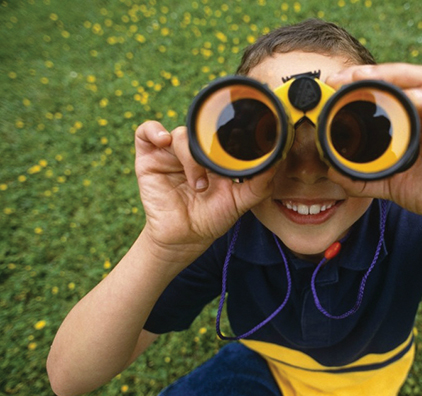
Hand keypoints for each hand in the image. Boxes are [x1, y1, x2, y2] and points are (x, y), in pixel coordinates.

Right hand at [134, 121, 274, 253]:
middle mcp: (194, 150)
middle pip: (202, 130)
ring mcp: (171, 153)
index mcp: (215, 155)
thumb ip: (259, 184)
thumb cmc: (211, 218)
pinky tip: (164, 142)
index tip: (243, 135)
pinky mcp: (149, 158)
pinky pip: (146, 132)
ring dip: (191, 157)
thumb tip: (276, 162)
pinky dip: (154, 131)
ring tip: (198, 184)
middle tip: (218, 167)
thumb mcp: (240, 202)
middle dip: (211, 147)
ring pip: (181, 134)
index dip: (230, 130)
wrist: (185, 239)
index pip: (222, 131)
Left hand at [326, 63, 421, 226]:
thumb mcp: (388, 183)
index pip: (382, 92)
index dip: (358, 84)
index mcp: (405, 120)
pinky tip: (414, 99)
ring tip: (371, 78)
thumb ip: (362, 178)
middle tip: (346, 77)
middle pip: (400, 78)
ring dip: (397, 76)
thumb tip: (332, 173)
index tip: (333, 85)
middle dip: (372, 73)